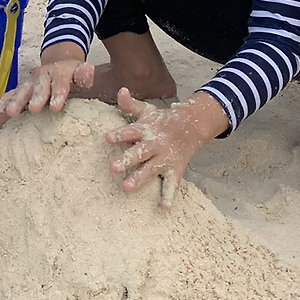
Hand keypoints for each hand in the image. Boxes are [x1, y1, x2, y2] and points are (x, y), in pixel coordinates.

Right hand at [0, 46, 94, 117]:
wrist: (59, 65)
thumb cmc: (72, 77)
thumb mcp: (80, 74)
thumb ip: (84, 76)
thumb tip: (89, 70)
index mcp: (59, 72)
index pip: (60, 82)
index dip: (58, 94)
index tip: (56, 107)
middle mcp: (43, 75)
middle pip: (39, 87)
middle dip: (35, 98)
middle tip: (33, 109)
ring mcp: (30, 82)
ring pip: (22, 91)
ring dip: (16, 101)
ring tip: (10, 113)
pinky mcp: (22, 88)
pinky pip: (11, 94)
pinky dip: (4, 102)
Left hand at [104, 89, 227, 208]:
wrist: (192, 125)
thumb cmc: (161, 120)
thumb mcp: (147, 111)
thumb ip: (130, 105)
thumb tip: (120, 90)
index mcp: (147, 129)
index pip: (131, 132)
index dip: (119, 134)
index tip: (107, 138)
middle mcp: (156, 144)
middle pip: (140, 153)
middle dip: (127, 160)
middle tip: (112, 168)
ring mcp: (166, 158)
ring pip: (152, 169)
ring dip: (140, 178)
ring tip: (126, 188)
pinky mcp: (175, 169)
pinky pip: (171, 184)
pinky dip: (168, 196)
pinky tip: (163, 208)